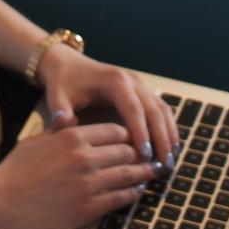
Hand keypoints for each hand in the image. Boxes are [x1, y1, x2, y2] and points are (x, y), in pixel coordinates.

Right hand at [0, 122, 153, 228]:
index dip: (128, 136)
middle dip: (140, 154)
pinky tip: (137, 192)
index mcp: (73, 137)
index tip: (134, 140)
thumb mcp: (39, 140)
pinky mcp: (87, 208)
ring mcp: (88, 184)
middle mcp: (84, 157)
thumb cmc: (14, 169)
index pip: (116, 130)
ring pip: (129, 174)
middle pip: (127, 151)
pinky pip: (120, 198)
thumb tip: (74, 124)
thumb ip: (61, 131)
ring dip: (144, 173)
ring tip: (153, 172)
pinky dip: (132, 194)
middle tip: (151, 156)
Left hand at [37, 49, 179, 174]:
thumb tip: (62, 124)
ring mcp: (140, 85)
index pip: (133, 109)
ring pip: (162, 110)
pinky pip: (160, 109)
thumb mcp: (58, 95)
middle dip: (161, 138)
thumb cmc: (63, 82)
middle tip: (164, 164)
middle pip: (154, 110)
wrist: (67, 64)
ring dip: (169, 134)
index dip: (141, 132)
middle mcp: (132, 81)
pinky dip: (167, 128)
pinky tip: (169, 148)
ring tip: (170, 160)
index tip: (145, 155)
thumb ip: (60, 110)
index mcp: (114, 81)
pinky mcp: (142, 91)